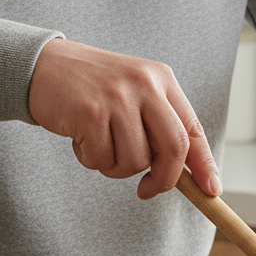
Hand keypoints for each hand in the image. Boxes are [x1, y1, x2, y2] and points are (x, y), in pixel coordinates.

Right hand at [28, 38, 220, 199]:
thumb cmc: (92, 88)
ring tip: (98, 144)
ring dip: (115, 167)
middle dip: (164, 179)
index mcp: (162, 79)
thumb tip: (185, 172)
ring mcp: (118, 98)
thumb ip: (159, 124)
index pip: (192, 129)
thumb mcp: (134, 93)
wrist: (43, 65)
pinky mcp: (90, 113)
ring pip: (135, 161)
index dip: (204, 164)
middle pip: (173, 148)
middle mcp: (145, 85)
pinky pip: (101, 159)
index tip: (211, 190)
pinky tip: (79, 138)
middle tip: (147, 190)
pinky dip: (90, 159)